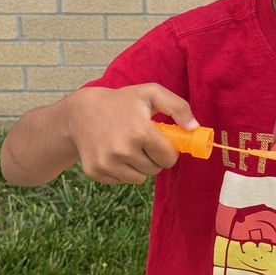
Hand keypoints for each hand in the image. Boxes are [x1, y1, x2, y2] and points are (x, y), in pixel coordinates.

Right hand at [64, 83, 198, 185]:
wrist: (81, 112)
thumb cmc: (122, 101)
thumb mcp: (151, 93)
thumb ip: (178, 107)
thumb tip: (194, 128)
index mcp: (140, 132)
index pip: (168, 157)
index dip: (169, 151)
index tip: (162, 142)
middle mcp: (122, 150)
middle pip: (155, 169)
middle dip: (154, 158)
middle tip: (142, 141)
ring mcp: (107, 163)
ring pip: (139, 178)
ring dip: (139, 166)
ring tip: (129, 147)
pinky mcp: (96, 172)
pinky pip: (122, 181)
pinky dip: (123, 171)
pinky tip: (114, 153)